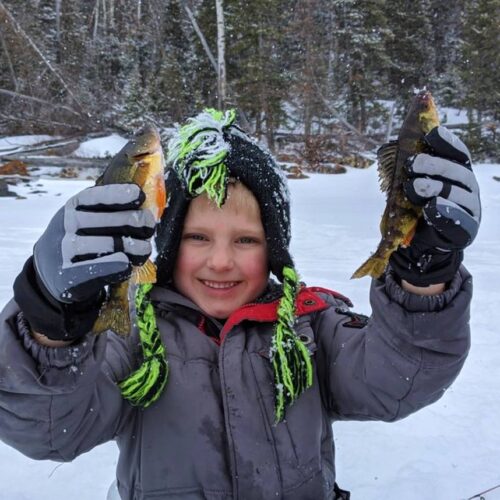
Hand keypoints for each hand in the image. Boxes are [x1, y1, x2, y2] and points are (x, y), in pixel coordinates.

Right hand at [34, 183, 155, 303]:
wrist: (53, 269)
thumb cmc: (83, 237)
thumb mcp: (89, 216)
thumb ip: (113, 210)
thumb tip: (146, 211)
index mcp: (75, 205)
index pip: (100, 196)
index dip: (122, 195)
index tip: (139, 196)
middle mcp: (68, 225)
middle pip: (119, 221)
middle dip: (140, 224)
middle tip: (148, 229)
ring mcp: (66, 251)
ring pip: (115, 246)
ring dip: (138, 249)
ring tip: (142, 249)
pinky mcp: (70, 276)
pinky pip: (103, 270)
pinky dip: (120, 267)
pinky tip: (127, 265)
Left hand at [390, 126, 480, 286]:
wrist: (421, 245)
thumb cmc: (416, 208)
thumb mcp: (411, 187)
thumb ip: (410, 170)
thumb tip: (395, 147)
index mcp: (457, 172)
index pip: (457, 153)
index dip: (445, 142)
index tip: (431, 133)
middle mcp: (467, 187)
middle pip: (457, 172)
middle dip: (434, 165)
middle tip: (412, 164)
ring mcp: (470, 208)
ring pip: (458, 194)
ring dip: (436, 188)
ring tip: (416, 187)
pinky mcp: (467, 230)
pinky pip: (459, 221)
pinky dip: (445, 213)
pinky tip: (432, 207)